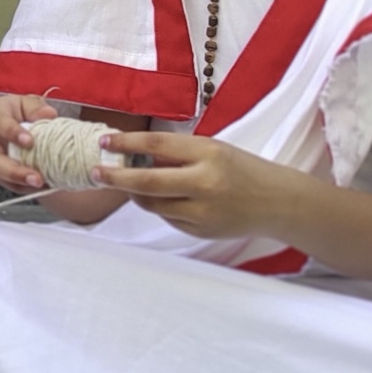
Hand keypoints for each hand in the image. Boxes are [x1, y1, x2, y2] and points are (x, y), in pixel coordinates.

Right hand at [0, 95, 58, 191]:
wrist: (15, 122)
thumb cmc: (20, 111)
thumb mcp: (29, 103)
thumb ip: (36, 107)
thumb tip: (48, 115)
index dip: (12, 132)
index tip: (29, 142)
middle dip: (13, 171)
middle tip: (36, 178)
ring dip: (20, 183)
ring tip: (42, 185)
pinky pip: (9, 183)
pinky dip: (26, 187)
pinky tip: (44, 186)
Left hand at [93, 132, 296, 238]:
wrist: (277, 202)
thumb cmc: (242, 169)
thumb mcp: (214, 150)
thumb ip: (178, 154)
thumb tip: (135, 155)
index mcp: (208, 154)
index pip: (157, 145)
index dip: (126, 143)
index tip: (104, 142)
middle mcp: (203, 183)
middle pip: (146, 181)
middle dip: (115, 176)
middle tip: (95, 172)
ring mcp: (201, 211)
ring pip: (152, 204)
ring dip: (134, 193)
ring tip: (128, 183)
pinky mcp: (199, 230)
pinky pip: (167, 217)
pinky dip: (159, 207)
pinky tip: (164, 199)